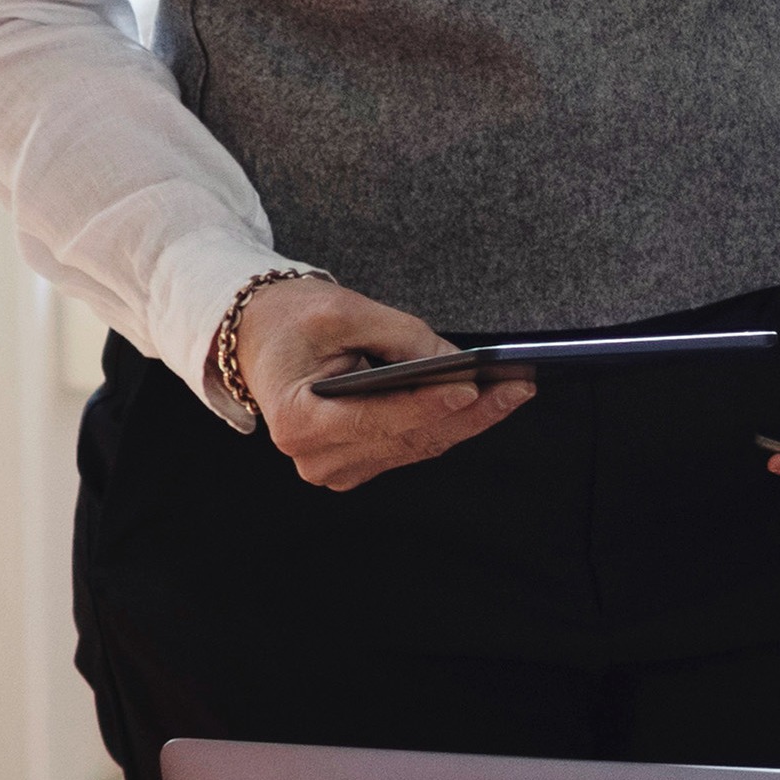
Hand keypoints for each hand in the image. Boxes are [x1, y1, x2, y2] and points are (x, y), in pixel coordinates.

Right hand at [233, 278, 533, 489]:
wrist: (262, 337)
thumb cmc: (292, 320)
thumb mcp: (343, 311)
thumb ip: (400, 337)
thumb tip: (455, 364)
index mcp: (297, 419)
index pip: (374, 418)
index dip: (426, 405)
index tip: (472, 388)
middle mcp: (315, 457)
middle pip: (407, 439)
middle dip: (467, 413)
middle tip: (517, 386)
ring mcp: (336, 468)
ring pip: (417, 447)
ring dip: (468, 421)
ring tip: (513, 390)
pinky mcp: (358, 464)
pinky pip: (412, 446)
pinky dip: (448, 424)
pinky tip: (486, 402)